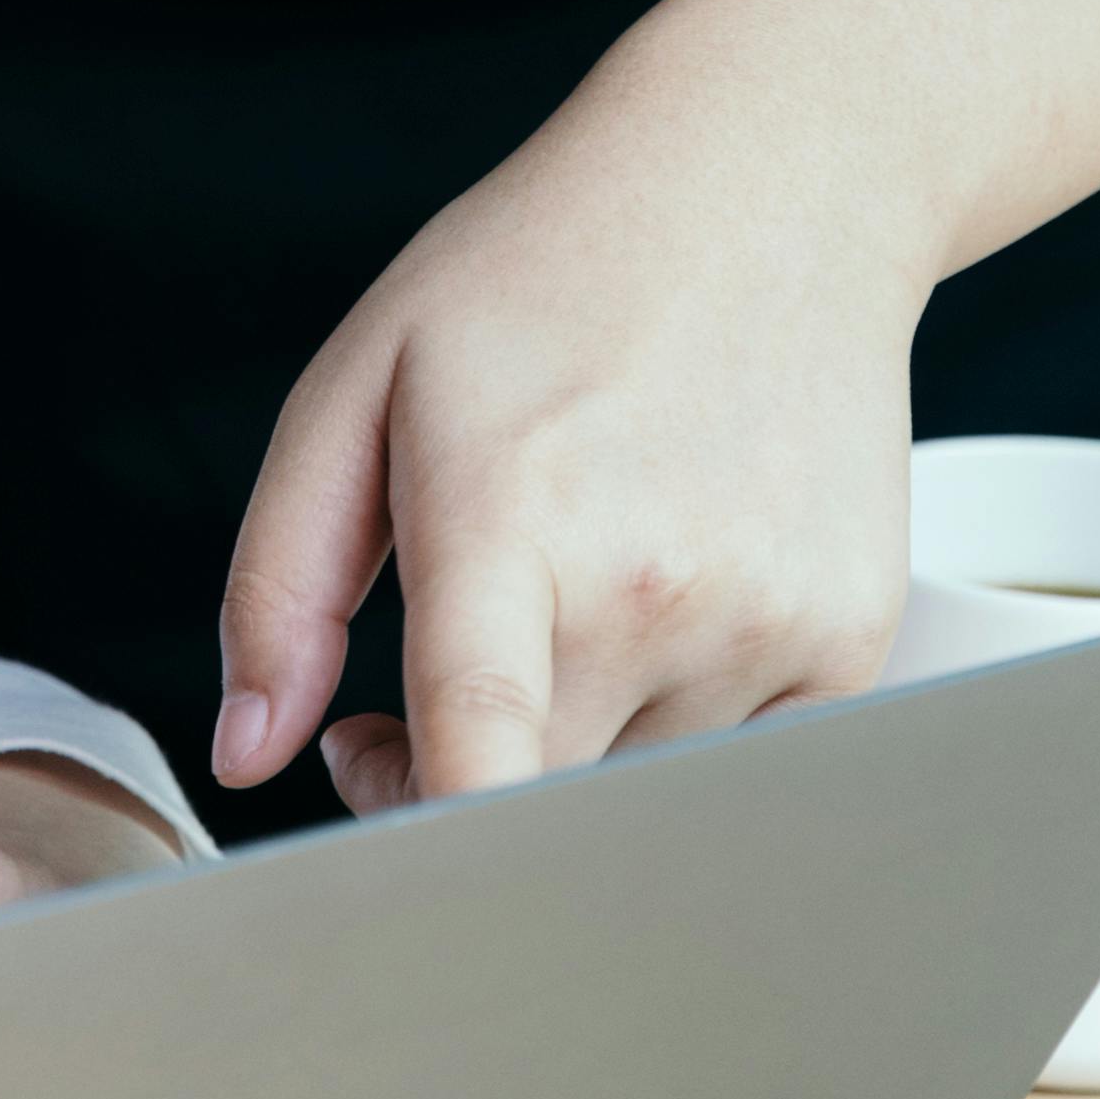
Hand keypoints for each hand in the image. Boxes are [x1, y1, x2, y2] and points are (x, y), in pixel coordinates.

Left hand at [215, 83, 929, 812]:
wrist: (771, 191)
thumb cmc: (543, 279)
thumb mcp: (360, 384)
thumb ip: (279, 580)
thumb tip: (246, 753)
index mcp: (514, 514)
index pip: (483, 748)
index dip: (425, 851)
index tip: (371, 907)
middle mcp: (659, 586)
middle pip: (533, 808)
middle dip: (435, 804)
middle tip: (380, 734)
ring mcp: (771, 620)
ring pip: (632, 796)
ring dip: (554, 763)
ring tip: (526, 636)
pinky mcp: (853, 641)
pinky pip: (736, 770)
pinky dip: (665, 736)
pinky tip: (642, 620)